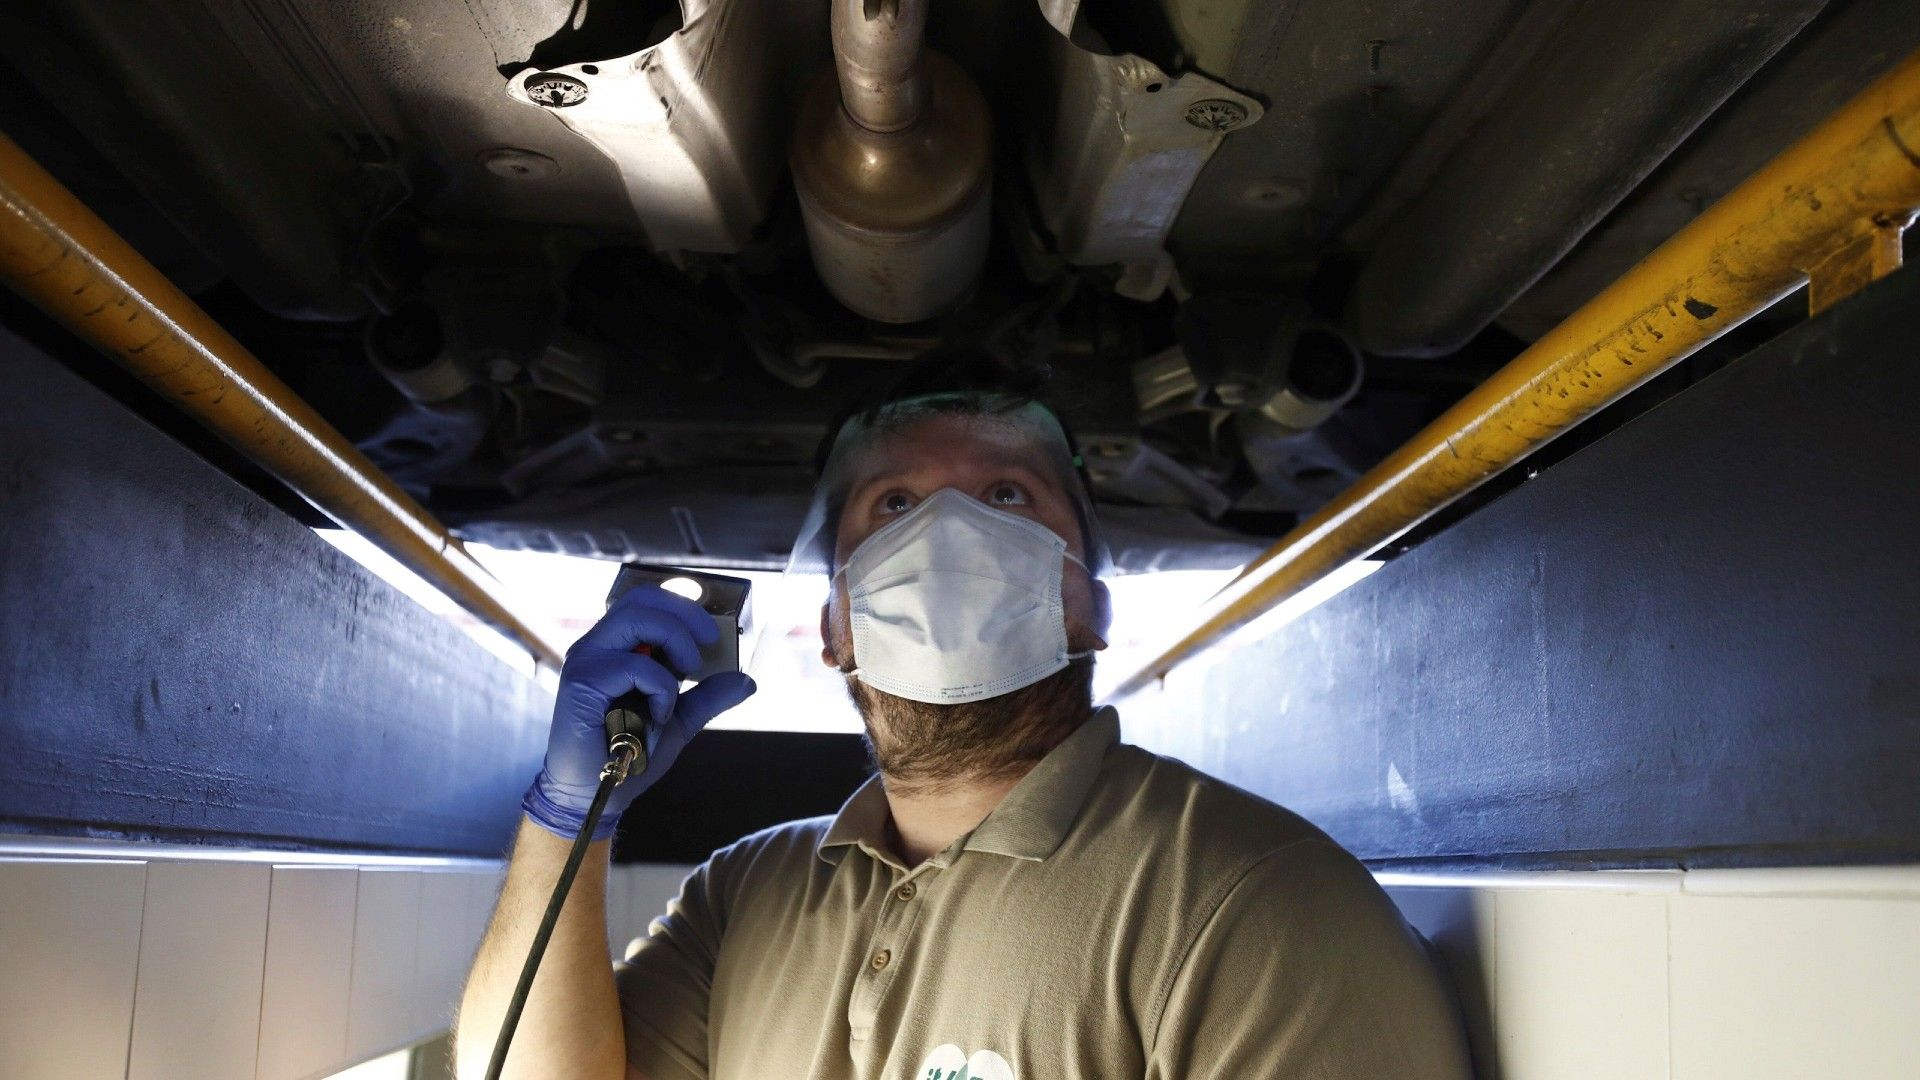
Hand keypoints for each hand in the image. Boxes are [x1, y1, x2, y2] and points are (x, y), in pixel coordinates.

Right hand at [521, 585, 755, 839]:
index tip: (711, 634)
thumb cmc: (629, 755)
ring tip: (686, 677)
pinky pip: (635, 666)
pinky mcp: (582, 683)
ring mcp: (586, 661)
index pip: (645, 601)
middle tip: (707, 645)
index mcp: (613, 647)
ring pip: (637, 619)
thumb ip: (707, 697)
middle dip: (685, 616)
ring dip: (675, 643)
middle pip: (641, 599)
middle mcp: (596, 646)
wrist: (598, 795)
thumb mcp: (679, 719)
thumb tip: (746, 680)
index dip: (682, 606)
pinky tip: (656, 716)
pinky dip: (660, 688)